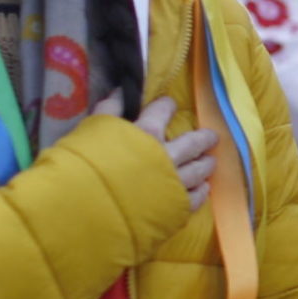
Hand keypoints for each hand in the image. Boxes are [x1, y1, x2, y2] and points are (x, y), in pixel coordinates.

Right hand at [93, 93, 219, 210]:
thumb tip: (121, 90)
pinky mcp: (175, 208)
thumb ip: (109, 109)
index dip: (167, 106)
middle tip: (212, 137)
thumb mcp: (92, 129)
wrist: (87, 207)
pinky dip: (201, 192)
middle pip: (193, 143)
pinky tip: (203, 189)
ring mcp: (174, 183)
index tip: (170, 105)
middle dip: (203, 138)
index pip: (163, 111)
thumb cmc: (85, 165)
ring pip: (199, 170)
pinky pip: (195, 198)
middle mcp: (167, 156)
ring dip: (206, 164)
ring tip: (210, 162)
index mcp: (147, 133)